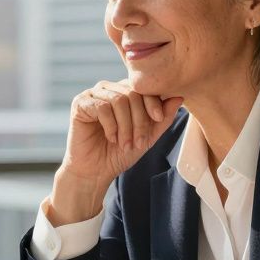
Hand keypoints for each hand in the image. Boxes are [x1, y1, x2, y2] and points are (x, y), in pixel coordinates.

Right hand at [50, 80, 182, 224]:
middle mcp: (108, 89)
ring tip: (125, 144)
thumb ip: (162, 118)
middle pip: (132, 94)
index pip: (143, 88)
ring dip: (126, 126)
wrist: (95, 171)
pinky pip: (102, 107)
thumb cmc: (119, 153)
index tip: (158, 118)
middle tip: (139, 142)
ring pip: (118, 100)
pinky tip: (111, 138)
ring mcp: (93, 95)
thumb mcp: (147, 136)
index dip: (153, 102)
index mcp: (124, 93)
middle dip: (139, 120)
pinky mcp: (80, 103)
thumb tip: (179, 97)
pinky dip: (111, 125)